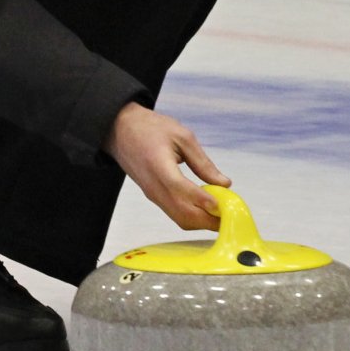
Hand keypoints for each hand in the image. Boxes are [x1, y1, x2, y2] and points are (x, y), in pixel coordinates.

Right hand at [103, 103, 229, 229]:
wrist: (120, 130)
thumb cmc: (150, 128)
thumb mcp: (182, 136)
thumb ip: (202, 162)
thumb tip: (224, 183)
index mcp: (158, 164)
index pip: (179, 188)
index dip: (200, 199)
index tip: (220, 205)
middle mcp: (153, 185)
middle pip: (181, 212)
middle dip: (207, 220)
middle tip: (229, 217)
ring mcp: (152, 194)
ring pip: (178, 218)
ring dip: (201, 222)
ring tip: (221, 216)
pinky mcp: (153, 196)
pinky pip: (174, 213)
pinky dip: (192, 217)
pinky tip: (206, 210)